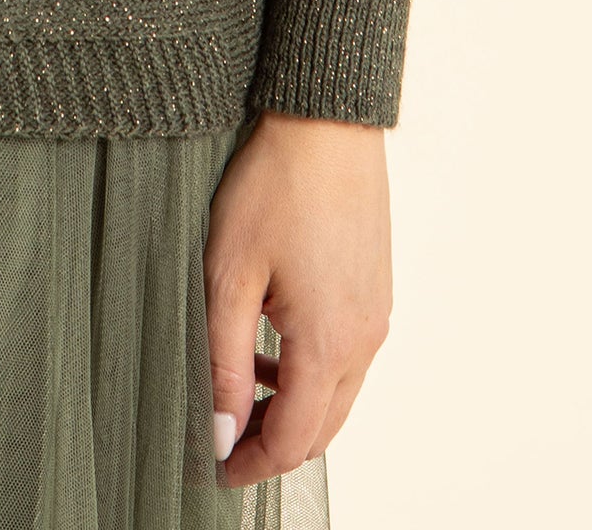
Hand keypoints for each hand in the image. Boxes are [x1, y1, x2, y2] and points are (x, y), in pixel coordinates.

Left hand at [204, 111, 391, 490]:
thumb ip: (224, 360)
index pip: (293, 440)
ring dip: (292, 407)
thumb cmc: (276, 184)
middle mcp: (364, 339)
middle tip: (223, 439)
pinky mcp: (376, 290)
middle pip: (323, 428)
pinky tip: (272, 342)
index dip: (251, 464)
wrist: (327, 121)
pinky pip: (348, 356)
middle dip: (273, 444)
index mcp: (329, 344)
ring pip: (337, 394)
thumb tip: (222, 431)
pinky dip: (312, 371)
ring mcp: (376, 314)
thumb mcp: (229, 273)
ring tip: (239, 388)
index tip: (215, 469)